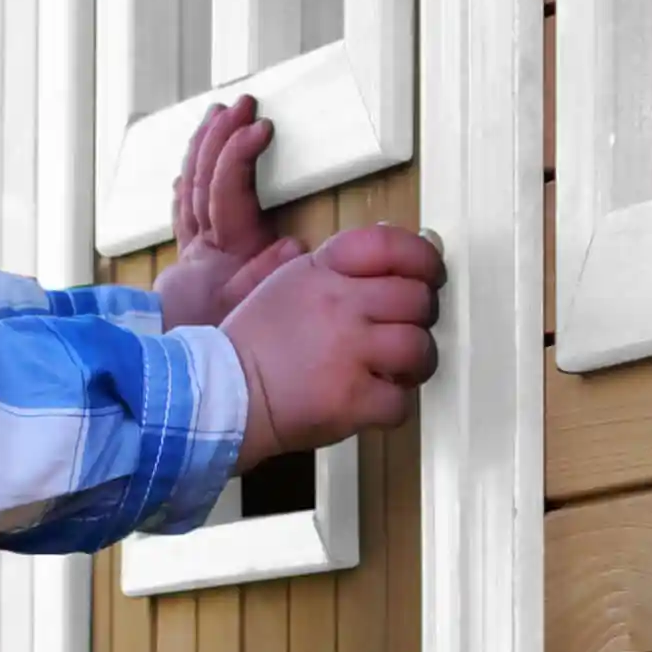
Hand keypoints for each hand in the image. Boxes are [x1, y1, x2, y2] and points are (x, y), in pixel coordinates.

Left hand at [155, 94, 305, 330]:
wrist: (181, 377)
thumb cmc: (214, 344)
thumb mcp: (246, 313)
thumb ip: (265, 277)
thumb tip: (290, 245)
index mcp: (224, 249)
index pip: (228, 187)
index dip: (240, 154)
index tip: (260, 128)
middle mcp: (204, 244)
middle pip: (206, 177)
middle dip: (221, 136)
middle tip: (240, 106)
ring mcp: (193, 249)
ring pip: (193, 186)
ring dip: (204, 148)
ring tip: (216, 115)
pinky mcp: (189, 260)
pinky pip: (185, 209)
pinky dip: (189, 183)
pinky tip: (189, 170)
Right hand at [222, 223, 446, 467]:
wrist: (220, 395)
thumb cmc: (252, 346)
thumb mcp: (284, 284)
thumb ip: (333, 269)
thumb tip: (384, 264)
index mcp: (322, 272)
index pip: (390, 245)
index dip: (423, 259)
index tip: (430, 275)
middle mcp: (339, 306)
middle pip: (416, 299)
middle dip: (419, 318)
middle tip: (404, 331)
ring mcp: (348, 353)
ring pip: (419, 348)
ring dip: (415, 363)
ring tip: (396, 370)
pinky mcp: (351, 399)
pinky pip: (401, 402)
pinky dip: (392, 406)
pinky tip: (374, 401)